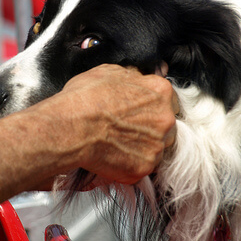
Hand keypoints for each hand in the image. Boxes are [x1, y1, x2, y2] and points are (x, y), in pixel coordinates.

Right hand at [52, 64, 177, 184]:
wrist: (70, 128)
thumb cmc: (85, 99)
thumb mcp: (109, 71)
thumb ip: (133, 76)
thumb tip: (138, 77)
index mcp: (160, 92)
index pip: (170, 100)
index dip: (153, 105)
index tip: (141, 110)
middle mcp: (165, 119)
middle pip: (167, 125)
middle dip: (151, 127)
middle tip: (127, 127)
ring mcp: (156, 146)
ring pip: (157, 148)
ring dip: (143, 146)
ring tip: (118, 142)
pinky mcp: (143, 168)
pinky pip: (142, 167)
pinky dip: (130, 163)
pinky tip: (113, 155)